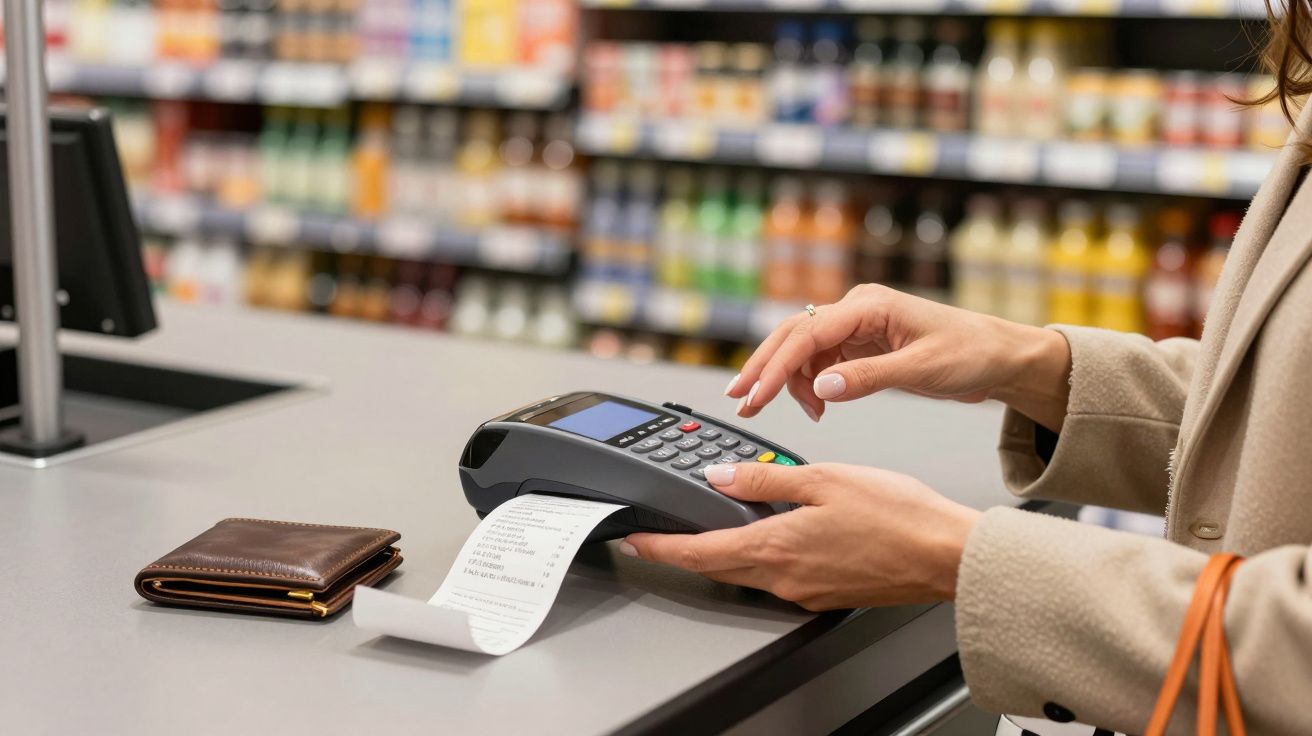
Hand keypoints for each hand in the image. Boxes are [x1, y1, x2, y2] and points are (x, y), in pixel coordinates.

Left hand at [620, 461, 980, 610]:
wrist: (946, 556)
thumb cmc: (899, 516)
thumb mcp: (824, 479)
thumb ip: (765, 480)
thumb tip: (721, 477)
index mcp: (776, 548)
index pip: (698, 552)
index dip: (660, 546)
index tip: (634, 539)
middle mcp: (784, 578)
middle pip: (716, 567)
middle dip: (683, 551)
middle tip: (659, 536)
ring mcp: (805, 590)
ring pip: (745, 572)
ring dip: (721, 552)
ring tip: (710, 527)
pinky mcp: (826, 593)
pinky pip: (777, 576)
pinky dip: (759, 556)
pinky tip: (770, 536)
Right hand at [724, 284, 1071, 431]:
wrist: (1000, 357)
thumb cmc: (972, 353)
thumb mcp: (922, 370)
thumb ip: (869, 378)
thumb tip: (822, 388)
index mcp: (869, 306)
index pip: (807, 335)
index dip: (776, 367)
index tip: (755, 396)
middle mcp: (857, 310)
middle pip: (792, 336)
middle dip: (764, 369)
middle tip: (740, 401)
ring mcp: (857, 326)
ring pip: (803, 351)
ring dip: (790, 382)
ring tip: (800, 413)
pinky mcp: (861, 344)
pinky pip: (820, 362)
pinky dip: (811, 385)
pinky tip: (818, 405)